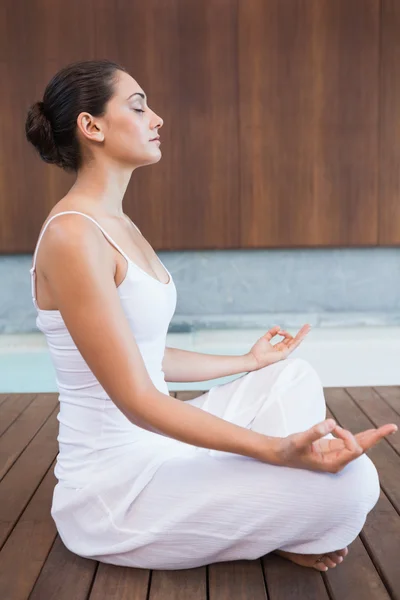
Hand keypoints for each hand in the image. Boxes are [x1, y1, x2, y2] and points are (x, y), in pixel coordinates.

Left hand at [247, 324, 310, 369]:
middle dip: (301, 332)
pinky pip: (294, 345)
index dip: (285, 332)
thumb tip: (279, 327)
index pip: (287, 338)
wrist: (253, 358)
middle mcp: (283, 350)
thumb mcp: (265, 338)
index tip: (278, 331)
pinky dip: (299, 339)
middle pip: (294, 340)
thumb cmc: (257, 351)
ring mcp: (285, 352)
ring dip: (303, 333)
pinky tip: (304, 334)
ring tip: (308, 326)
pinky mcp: (285, 353)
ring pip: (297, 341)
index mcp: (279, 347)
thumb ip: (271, 333)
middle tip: (307, 325)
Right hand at [276, 418, 397, 472]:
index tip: (333, 428)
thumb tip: (331, 423)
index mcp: (333, 464)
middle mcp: (337, 461)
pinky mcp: (332, 448)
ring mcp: (336, 454)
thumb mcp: (299, 441)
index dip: (348, 436)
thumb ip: (314, 432)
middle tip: (393, 427)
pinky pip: (351, 441)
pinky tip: (372, 432)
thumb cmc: (288, 450)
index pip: (353, 449)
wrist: (279, 454)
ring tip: (389, 428)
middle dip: (376, 437)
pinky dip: (361, 434)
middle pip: (362, 448)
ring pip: (358, 444)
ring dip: (371, 435)